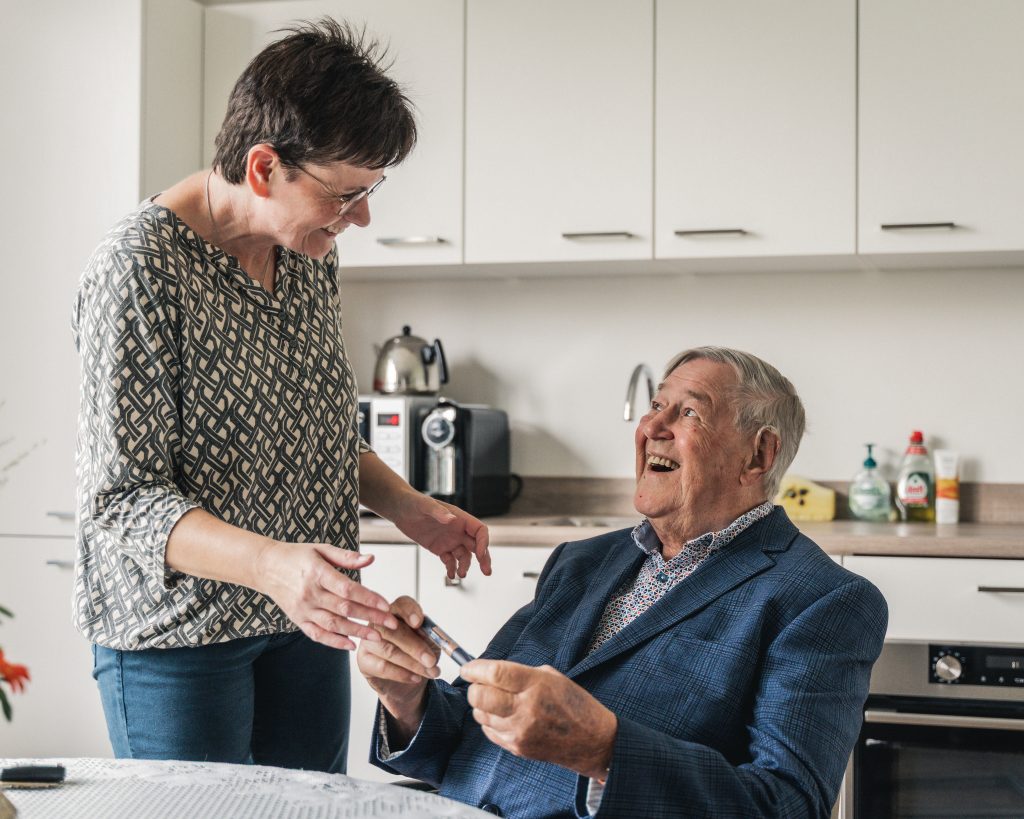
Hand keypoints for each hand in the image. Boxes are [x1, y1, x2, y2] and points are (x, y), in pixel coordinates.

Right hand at [254, 541, 398, 650]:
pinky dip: (334, 642)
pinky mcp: (297, 619)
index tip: (387, 605)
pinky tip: (351, 645)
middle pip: (345, 609)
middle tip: (392, 625)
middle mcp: (309, 593)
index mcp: (317, 572)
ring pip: (333, 624)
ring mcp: (302, 608)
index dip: (369, 598)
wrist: (266, 566)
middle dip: (370, 618)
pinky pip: (317, 634)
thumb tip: (371, 559)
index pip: (348, 589)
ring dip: (357, 632)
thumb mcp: (321, 549)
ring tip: (377, 638)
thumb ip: (347, 556)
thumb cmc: (297, 556)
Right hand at [356, 596, 440, 743]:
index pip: (401, 604)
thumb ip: (431, 638)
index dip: (411, 611)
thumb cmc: (420, 658)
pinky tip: (415, 677)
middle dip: (416, 645)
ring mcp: (368, 641)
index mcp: (397, 611)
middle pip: (394, 628)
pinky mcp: (364, 661)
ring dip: (412, 662)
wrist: (410, 683)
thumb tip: (436, 640)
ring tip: (430, 671)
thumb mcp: (431, 645)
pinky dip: (401, 673)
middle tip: (432, 660)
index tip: (420, 622)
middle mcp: (379, 623)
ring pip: (388, 648)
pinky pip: (381, 666)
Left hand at [393, 493, 490, 579]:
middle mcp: (458, 530)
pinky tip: (450, 575)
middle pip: (477, 545)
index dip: (483, 542)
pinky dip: (452, 568)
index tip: (480, 554)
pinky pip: (450, 561)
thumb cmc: (414, 502)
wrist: (400, 510)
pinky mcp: (440, 548)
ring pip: (464, 556)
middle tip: (487, 571)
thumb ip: (439, 512)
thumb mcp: (425, 505)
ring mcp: (449, 540)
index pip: (479, 530)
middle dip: (483, 558)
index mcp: (459, 518)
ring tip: (461, 574)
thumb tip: (452, 519)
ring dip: (465, 566)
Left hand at [460, 660, 617, 780]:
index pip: (495, 673)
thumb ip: (522, 673)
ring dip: (482, 704)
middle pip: (480, 695)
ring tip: (496, 700)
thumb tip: (493, 672)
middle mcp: (525, 709)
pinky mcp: (516, 747)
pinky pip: (489, 731)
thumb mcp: (553, 677)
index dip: (475, 669)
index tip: (468, 667)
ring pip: (481, 714)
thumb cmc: (576, 706)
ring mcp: (519, 731)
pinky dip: (490, 721)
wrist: (593, 741)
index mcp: (536, 685)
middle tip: (480, 682)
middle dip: (474, 686)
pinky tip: (503, 716)